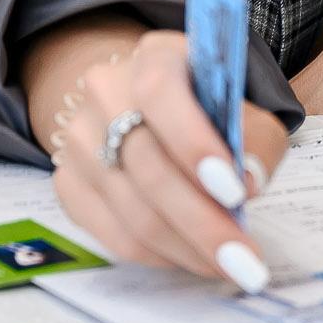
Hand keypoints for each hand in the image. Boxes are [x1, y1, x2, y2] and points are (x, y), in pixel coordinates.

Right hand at [50, 31, 287, 287]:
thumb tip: (247, 182)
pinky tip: (195, 258)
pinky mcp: (68, 185)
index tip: (237, 193)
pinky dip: (161, 256)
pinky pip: (114, 236)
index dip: (196, 144)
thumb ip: (254, 136)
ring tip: (231, 266)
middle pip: (148, 167)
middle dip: (204, 222)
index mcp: (153, 56)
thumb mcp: (244, 102)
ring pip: (132, 211)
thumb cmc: (209, 104)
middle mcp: (104, 93)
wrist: (144, 104)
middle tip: (246, 261)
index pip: (161, 94)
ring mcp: (79, 141)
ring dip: (188, 248)